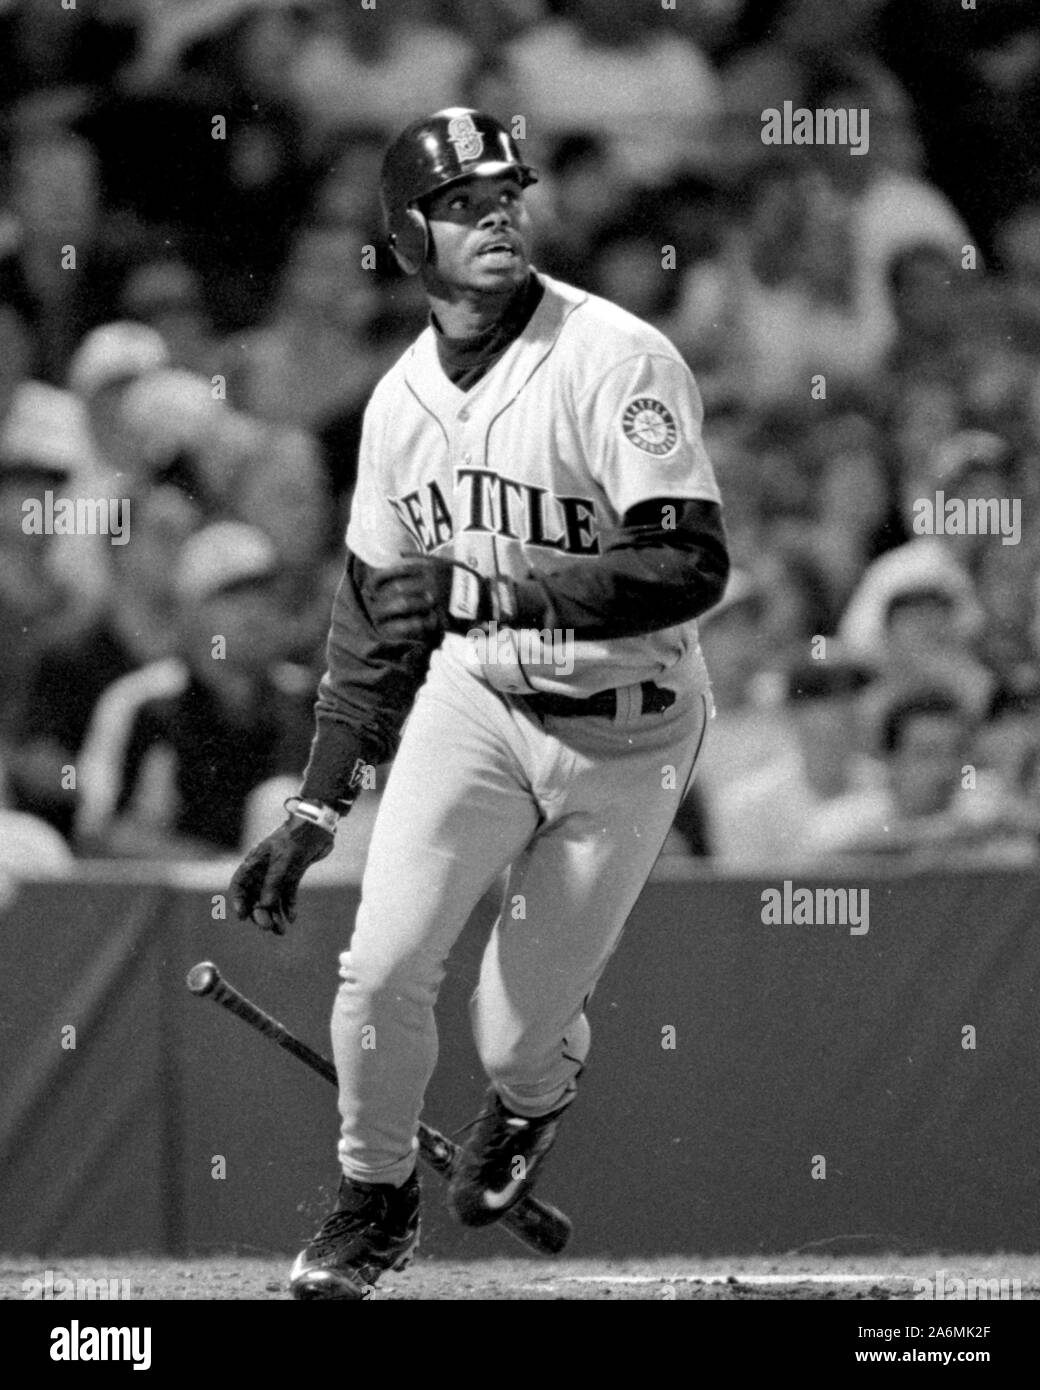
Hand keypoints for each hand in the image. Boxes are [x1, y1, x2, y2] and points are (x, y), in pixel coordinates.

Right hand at [230, 817, 334, 934]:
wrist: (318, 827)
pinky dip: (289, 906)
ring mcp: (279, 873)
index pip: (240, 885)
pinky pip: (287, 895)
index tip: (243, 916)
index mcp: (255, 862)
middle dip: (260, 913)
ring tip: (281, 931)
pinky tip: (292, 918)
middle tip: (268, 927)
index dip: (239, 901)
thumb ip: (274, 883)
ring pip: (272, 899)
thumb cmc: (296, 839)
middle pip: (256, 896)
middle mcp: (264, 870)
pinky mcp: (293, 875)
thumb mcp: (284, 861)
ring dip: (275, 915)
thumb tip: (266, 906)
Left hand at [362, 557, 495, 643]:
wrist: (485, 599)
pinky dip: (401, 626)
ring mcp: (435, 601)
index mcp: (430, 567)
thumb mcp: (444, 562)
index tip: (371, 585)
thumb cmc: (461, 579)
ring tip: (379, 615)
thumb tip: (399, 554)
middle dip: (380, 596)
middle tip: (372, 602)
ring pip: (403, 604)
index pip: (396, 570)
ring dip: (387, 611)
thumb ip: (421, 558)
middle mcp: (431, 583)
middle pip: (397, 588)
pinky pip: (415, 622)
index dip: (379, 578)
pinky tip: (392, 628)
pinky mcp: (440, 619)